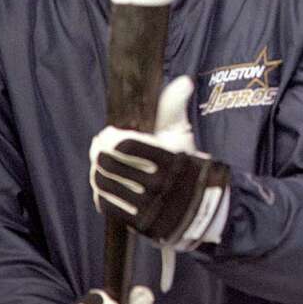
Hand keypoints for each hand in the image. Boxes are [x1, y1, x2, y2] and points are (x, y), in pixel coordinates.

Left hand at [89, 76, 228, 247]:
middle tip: (98, 149)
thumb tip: (183, 80)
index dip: (111, 138)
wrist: (204, 208)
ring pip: (107, 185)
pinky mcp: (141, 223)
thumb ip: (176, 110)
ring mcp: (150, 205)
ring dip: (97, 174)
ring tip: (99, 167)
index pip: (128, 145)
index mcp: (171, 159)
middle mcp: (160, 183)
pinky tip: (103, 188)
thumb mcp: (184, 137)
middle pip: (112, 164)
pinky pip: (109, 207)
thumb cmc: (189, 167)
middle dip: (100, 154)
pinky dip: (102, 195)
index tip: (109, 134)